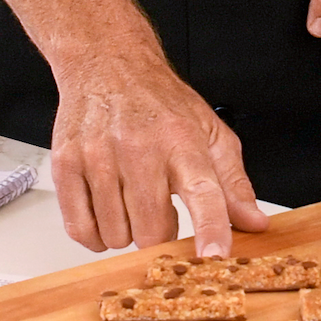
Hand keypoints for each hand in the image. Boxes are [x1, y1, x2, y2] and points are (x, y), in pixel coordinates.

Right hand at [50, 54, 270, 255]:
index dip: (211, 227)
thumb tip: (254, 223)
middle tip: (161, 208)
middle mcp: (140, 148)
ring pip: (115, 236)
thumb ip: (233, 183)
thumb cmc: (160, 102)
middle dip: (160, 235)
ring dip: (127, 231)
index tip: (214, 256)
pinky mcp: (66, 165)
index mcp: (183, 140)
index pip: (203, 191)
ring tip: (131, 197)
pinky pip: (80, 231)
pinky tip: (106, 208)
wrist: (108, 65)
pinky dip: (96, 234)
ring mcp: (98, 157)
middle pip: (152, 230)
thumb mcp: (210, 133)